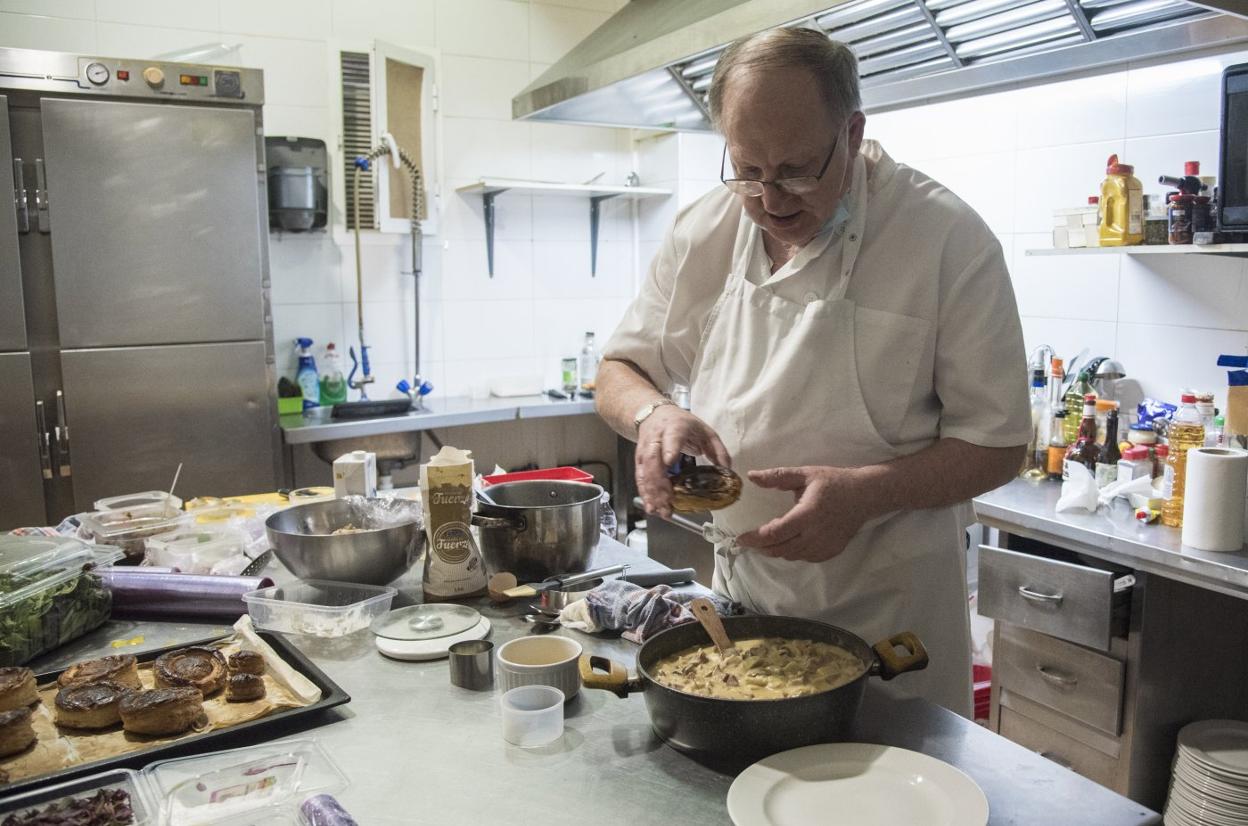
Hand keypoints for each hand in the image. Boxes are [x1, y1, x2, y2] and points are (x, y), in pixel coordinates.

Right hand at [635, 405, 730, 518]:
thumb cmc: (682, 424)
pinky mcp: (640, 460)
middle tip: (668, 501)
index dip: (670, 449)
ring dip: (651, 492)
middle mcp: (657, 438)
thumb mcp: (706, 431)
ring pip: (645, 471)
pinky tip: (651, 506)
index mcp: (675, 428)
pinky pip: (640, 478)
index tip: (670, 461)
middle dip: (659, 482)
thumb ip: (718, 450)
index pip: (671, 438)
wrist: (654, 415)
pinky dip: (645, 493)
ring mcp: (646, 450)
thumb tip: (727, 471)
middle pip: (654, 459)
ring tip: (660, 510)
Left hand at [736, 465, 878, 562]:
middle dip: (761, 548)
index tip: (740, 538)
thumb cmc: (834, 482)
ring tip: (766, 541)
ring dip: (776, 550)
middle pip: (780, 549)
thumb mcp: (805, 474)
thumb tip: (752, 476)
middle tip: (750, 541)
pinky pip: (806, 558)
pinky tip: (789, 542)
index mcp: (807, 514)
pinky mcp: (831, 551)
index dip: (755, 539)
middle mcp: (816, 534)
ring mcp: (824, 546)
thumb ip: (778, 477)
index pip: (774, 534)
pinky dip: (793, 553)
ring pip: (792, 556)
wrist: (865, 496)